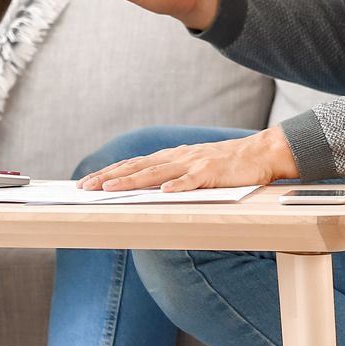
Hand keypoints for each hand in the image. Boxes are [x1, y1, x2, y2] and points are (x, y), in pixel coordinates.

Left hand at [78, 128, 299, 191]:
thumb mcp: (192, 168)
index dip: (109, 173)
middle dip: (109, 176)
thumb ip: (171, 176)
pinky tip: (165, 192)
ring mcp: (194, 164)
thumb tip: (146, 191)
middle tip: (85, 187)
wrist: (259, 153)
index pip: (133, 165)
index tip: (86, 182)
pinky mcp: (212, 173)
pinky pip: (193, 180)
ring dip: (132, 181)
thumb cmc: (225, 165)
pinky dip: (178, 186)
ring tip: (111, 188)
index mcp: (171, 157)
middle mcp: (177, 157)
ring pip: (157, 173)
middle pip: (137, 167)